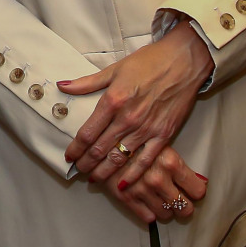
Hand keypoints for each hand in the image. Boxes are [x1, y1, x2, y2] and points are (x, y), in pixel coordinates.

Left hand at [59, 19, 213, 189]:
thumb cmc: (148, 63)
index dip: (75, 149)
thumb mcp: (114, 70)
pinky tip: (123, 184)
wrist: (183, 62)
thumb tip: (62, 86)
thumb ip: (87, 83)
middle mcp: (127, 119)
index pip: (87, 133)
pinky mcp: (164, 135)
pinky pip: (145, 160)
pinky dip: (133, 175)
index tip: (68, 156)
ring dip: (105, 171)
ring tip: (95, 179)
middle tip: (78, 171)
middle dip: (86, 163)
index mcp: (112, 101)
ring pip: (120, 158)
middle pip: (100, 149)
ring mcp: (146, 129)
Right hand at [111, 143, 208, 225]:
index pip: (198, 190)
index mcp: (171, 162)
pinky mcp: (126, 198)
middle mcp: (158, 179)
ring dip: (165, 208)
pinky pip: (148, 217)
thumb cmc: (132, 139)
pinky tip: (147, 202)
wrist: (100, 140)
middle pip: (185, 208)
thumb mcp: (159, 143)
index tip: (190, 189)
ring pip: (167, 214)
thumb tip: (200, 180)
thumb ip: (178, 163)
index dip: (195, 190)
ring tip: (160, 198)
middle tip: (178, 197)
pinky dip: (149, 212)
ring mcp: (142, 190)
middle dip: (184, 204)